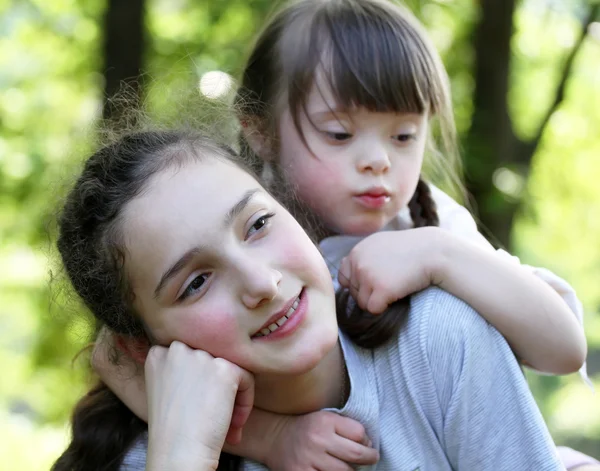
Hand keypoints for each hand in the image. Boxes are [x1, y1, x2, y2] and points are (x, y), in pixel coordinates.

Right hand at [93, 330, 251, 445]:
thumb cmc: (172, 432)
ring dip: (233, 397)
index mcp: (159, 354)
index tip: (198, 406)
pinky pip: (246, 377)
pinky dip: (246, 401)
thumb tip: (212, 368)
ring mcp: (200, 356)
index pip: (191, 355)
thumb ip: (182, 371)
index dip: (200, 382)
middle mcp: (177, 349)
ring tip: (228, 424)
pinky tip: (235, 423)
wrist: (178, 453)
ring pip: (229, 368)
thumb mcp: (167, 390)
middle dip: (216, 388)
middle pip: (211, 360)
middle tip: (214, 417)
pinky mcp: (224, 368)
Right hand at [266, 411, 378, 470]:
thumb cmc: (306, 429)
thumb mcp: (324, 418)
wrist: (274, 438)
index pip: (359, 433)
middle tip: (371, 459)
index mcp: (324, 421)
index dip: (367, 440)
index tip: (367, 444)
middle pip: (356, 454)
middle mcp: (317, 439)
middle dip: (369, 458)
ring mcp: (309, 459)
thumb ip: (346, 427)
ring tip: (347, 466)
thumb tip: (369, 445)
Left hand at [338, 228, 443, 313]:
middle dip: (370, 293)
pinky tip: (398, 293)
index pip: (344, 278)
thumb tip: (343, 280)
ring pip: (362, 304)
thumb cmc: (410, 249)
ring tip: (395, 286)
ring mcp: (367, 275)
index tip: (377, 280)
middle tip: (391, 281)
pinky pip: (373, 310)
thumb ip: (362, 258)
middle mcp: (357, 262)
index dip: (360, 284)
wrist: (433, 251)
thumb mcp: (380, 244)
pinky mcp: (380, 289)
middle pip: (354, 293)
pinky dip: (385, 307)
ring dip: (378, 301)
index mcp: (356, 251)